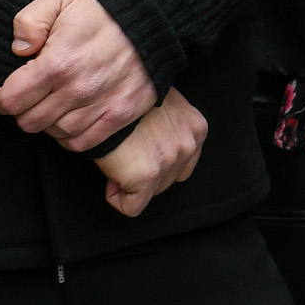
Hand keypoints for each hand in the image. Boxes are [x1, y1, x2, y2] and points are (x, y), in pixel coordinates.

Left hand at [0, 0, 154, 152]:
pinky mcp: (120, 114)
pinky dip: (70, 136)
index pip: (10, 100)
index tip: (5, 90)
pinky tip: (70, 118)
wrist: (154, 17)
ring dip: (47, 122)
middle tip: (30, 96)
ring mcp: (101, 104)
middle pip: (29, 121)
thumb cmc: (104, 9)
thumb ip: (29, 20)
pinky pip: (82, 142)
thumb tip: (18, 50)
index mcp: (58, 62)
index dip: (0, 98)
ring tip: (51, 104)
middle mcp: (78, 89)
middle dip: (22, 110)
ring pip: (54, 133)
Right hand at [93, 88, 204, 216]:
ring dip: (132, 183)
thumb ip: (168, 125)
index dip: (156, 160)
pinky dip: (118, 198)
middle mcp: (189, 145)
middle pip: (168, 179)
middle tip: (126, 155)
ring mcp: (171, 161)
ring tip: (119, 161)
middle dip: (146, 173)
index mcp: (196, 128)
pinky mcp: (148, 176)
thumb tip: (155, 143)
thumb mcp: (161, 104)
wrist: (107, 97)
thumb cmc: (128, 97)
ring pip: (151, 192)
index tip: (138, 148)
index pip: (183, 162)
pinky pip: (132, 207)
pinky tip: (111, 179)